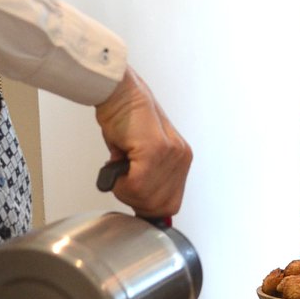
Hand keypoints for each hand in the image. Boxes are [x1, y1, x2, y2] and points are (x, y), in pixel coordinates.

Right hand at [94, 68, 191, 218]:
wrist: (118, 92)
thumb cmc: (124, 116)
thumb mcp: (139, 154)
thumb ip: (145, 176)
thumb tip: (137, 197)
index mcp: (181, 158)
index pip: (170, 204)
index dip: (148, 206)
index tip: (134, 198)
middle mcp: (181, 156)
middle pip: (160, 206)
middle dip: (135, 199)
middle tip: (121, 180)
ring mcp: (171, 154)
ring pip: (146, 197)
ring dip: (124, 188)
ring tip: (119, 166)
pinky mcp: (156, 150)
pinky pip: (136, 185)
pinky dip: (120, 181)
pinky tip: (118, 163)